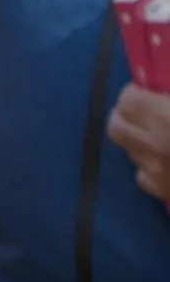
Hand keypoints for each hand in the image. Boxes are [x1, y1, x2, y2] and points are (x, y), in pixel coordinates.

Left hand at [108, 83, 169, 199]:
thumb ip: (167, 98)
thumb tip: (156, 93)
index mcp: (167, 117)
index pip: (128, 100)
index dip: (134, 93)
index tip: (144, 90)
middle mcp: (153, 145)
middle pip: (116, 126)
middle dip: (124, 115)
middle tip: (140, 110)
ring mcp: (154, 171)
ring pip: (129, 150)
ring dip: (138, 139)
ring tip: (160, 135)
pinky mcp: (160, 191)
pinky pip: (142, 174)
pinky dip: (148, 165)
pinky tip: (165, 160)